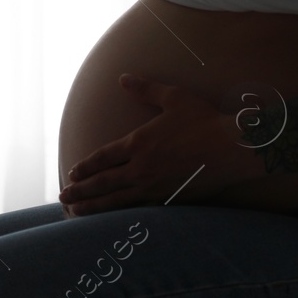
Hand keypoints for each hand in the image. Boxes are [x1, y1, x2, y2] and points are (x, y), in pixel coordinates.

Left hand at [58, 74, 268, 215]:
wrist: (233, 149)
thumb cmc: (204, 120)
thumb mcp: (173, 98)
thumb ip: (146, 89)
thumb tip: (124, 78)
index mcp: (138, 143)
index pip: (103, 157)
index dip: (86, 166)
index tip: (73, 172)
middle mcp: (141, 168)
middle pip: (103, 182)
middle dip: (80, 190)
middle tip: (64, 196)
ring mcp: (154, 187)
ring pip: (116, 200)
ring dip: (94, 206)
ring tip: (76, 212)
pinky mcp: (169, 199)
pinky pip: (138, 209)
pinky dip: (120, 215)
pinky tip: (112, 220)